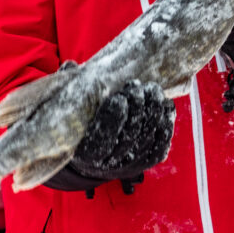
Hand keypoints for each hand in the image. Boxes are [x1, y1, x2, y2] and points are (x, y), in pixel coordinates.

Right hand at [44, 79, 174, 194]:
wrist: (92, 154)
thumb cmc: (80, 123)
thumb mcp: (71, 109)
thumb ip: (68, 89)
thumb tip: (70, 67)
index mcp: (86, 154)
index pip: (102, 139)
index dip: (113, 119)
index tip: (119, 97)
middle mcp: (108, 164)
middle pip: (129, 137)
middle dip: (136, 109)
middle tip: (137, 86)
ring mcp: (128, 165)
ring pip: (146, 140)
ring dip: (153, 113)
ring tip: (153, 90)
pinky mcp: (144, 163)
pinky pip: (159, 149)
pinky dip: (165, 128)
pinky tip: (166, 108)